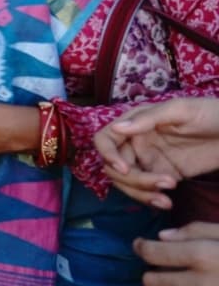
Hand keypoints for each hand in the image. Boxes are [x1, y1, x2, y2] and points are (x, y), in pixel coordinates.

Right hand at [95, 98, 218, 206]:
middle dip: (133, 180)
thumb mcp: (180, 110)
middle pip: (114, 166)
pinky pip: (147, 191)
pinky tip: (167, 203)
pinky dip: (151, 199)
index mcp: (136, 122)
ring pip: (127, 182)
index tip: (124, 169)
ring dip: (141, 193)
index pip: (105, 139)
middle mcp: (137, 142)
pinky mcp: (164, 175)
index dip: (107, 154)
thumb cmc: (211, 113)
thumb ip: (148, 119)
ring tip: (166, 200)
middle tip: (162, 184)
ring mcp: (150, 160)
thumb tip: (117, 128)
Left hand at [134, 223, 218, 284]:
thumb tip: (162, 236)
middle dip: (152, 272)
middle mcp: (199, 283)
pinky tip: (188, 284)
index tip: (140, 244)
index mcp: (201, 256)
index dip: (141, 247)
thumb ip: (196, 231)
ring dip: (165, 285)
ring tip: (178, 277)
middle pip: (151, 281)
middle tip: (162, 266)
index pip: (152, 253)